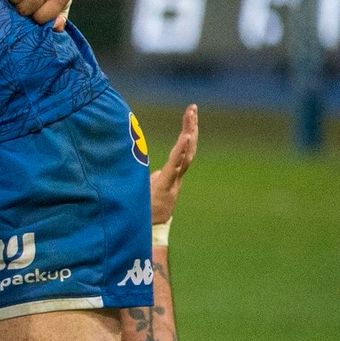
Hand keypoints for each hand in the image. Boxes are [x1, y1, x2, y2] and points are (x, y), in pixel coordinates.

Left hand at [150, 104, 197, 225]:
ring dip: (188, 134)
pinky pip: (175, 167)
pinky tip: (185, 138)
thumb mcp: (150, 191)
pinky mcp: (166, 187)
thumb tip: (154, 173)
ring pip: (185, 155)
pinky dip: (181, 152)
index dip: (187, 133)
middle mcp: (176, 176)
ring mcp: (172, 181)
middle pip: (188, 148)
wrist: (147, 232)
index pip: (183, 150)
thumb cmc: (147, 213)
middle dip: (191, 127)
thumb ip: (154, 180)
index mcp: (173, 176)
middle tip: (192, 108)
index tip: (189, 115)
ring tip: (191, 116)